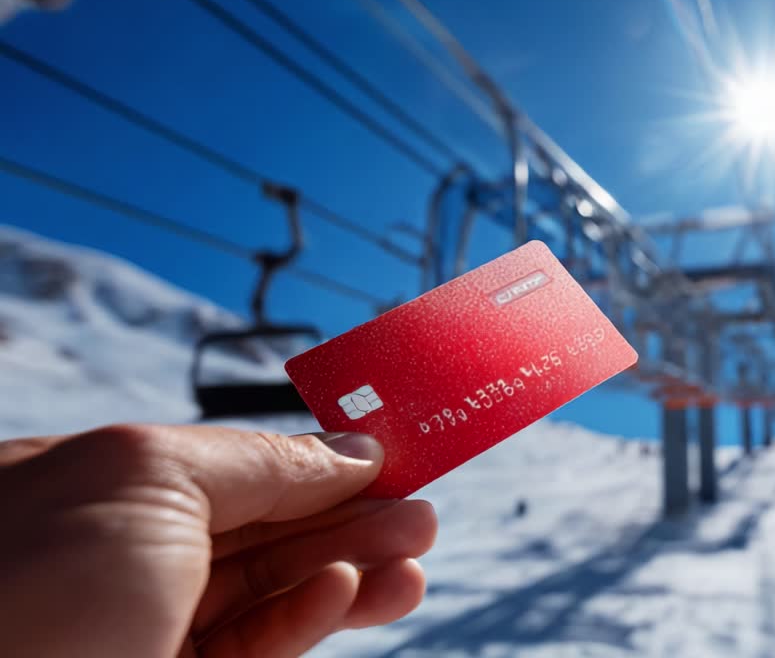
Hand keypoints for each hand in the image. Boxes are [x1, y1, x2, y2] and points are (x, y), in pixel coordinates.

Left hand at [0, 424, 437, 656]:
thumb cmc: (29, 588)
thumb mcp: (148, 479)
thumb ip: (260, 459)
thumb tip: (351, 448)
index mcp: (91, 486)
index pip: (228, 464)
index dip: (312, 457)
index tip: (390, 454)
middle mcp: (117, 558)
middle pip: (262, 529)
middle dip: (349, 517)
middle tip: (423, 512)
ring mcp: (142, 631)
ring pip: (270, 594)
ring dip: (353, 570)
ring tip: (416, 558)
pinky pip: (256, 646)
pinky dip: (311, 617)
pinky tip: (354, 592)